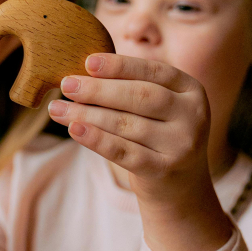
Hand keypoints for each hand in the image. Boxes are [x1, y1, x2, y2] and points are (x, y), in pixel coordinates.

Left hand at [48, 53, 232, 250]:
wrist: (181, 188)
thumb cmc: (157, 135)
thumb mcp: (156, 108)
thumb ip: (130, 87)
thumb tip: (82, 72)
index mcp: (191, 90)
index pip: (153, 71)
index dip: (120, 66)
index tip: (88, 62)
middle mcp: (193, 115)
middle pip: (140, 96)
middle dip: (98, 90)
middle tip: (66, 84)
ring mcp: (182, 144)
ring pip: (127, 124)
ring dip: (88, 114)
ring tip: (58, 109)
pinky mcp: (165, 170)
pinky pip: (124, 152)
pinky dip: (97, 139)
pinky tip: (74, 129)